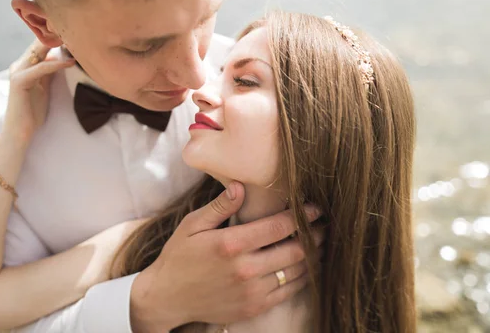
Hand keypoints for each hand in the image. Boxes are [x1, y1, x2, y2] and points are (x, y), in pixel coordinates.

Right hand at [3, 40, 75, 144]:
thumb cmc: (32, 111)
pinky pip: (41, 68)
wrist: (20, 131)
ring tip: (76, 39)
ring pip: (39, 51)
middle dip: (56, 35)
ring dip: (57, 44)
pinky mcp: (19, 81)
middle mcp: (19, 65)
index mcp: (25, 65)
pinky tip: (70, 62)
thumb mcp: (44, 87)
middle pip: (39, 43)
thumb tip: (60, 57)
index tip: (74, 31)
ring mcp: (18, 72)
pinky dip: (56, 64)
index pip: (40, 44)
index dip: (55, 36)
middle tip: (77, 29)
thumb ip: (49, 72)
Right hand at [130, 182, 323, 331]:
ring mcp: (252, 291)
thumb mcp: (192, 225)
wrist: (167, 297)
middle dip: (315, 235)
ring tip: (321, 243)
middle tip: (325, 225)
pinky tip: (306, 267)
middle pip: (296, 250)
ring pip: (296, 272)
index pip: (279, 226)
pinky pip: (288, 292)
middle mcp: (245, 269)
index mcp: (231, 244)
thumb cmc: (179, 256)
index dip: (302, 215)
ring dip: (313, 257)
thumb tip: (241, 186)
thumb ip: (220, 206)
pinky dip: (303, 278)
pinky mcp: (254, 307)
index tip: (315, 207)